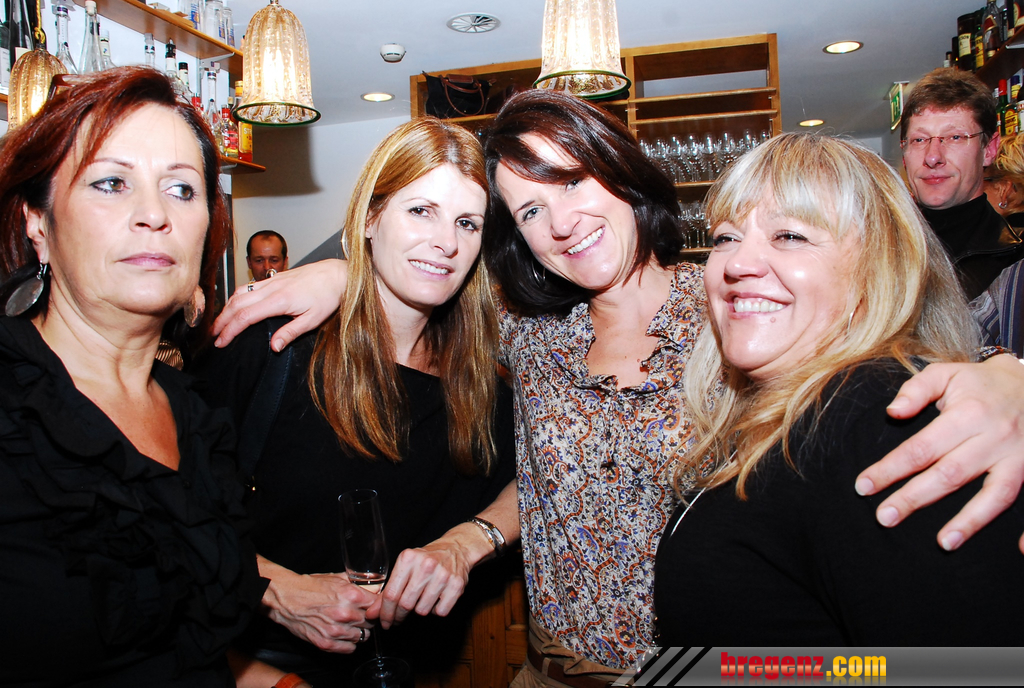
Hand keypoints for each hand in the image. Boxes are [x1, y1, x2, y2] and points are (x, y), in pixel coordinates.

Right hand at [213, 259, 347, 350]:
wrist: (337, 274)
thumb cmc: (328, 296)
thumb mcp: (313, 319)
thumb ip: (291, 332)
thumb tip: (273, 346)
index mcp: (279, 300)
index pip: (245, 317)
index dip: (230, 330)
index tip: (221, 342)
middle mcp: (271, 288)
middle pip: (236, 304)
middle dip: (222, 321)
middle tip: (214, 336)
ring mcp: (271, 281)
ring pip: (239, 293)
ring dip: (226, 308)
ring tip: (220, 323)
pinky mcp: (274, 277)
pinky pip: (248, 286)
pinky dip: (236, 297)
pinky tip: (235, 305)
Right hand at [260, 558, 376, 652]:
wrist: (286, 598)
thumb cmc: (310, 586)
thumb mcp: (337, 578)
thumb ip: (358, 583)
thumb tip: (375, 587)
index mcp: (351, 595)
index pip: (378, 605)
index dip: (376, 605)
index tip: (373, 606)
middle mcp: (345, 614)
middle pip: (372, 621)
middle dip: (368, 618)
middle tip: (361, 615)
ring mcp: (335, 630)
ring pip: (363, 636)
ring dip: (359, 631)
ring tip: (350, 625)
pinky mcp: (326, 643)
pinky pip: (350, 648)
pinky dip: (349, 643)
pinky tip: (343, 635)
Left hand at [373, 481, 519, 627]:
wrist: (456, 549)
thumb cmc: (426, 560)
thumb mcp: (405, 567)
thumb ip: (389, 590)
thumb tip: (373, 614)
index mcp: (408, 558)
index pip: (391, 593)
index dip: (385, 612)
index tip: (384, 622)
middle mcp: (425, 565)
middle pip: (405, 604)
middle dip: (399, 616)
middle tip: (398, 619)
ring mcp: (443, 575)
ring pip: (422, 610)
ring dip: (420, 610)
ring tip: (422, 599)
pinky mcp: (457, 585)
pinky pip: (440, 611)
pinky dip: (436, 610)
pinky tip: (436, 599)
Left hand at [855, 355, 1023, 552]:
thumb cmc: (977, 383)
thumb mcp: (944, 374)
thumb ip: (915, 390)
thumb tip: (893, 413)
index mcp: (968, 413)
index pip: (921, 448)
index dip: (891, 469)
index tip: (864, 485)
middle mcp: (994, 437)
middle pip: (949, 474)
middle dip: (913, 498)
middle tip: (884, 517)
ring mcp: (1015, 456)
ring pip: (989, 494)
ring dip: (966, 521)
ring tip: (942, 543)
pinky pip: (1018, 498)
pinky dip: (1014, 526)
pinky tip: (1009, 546)